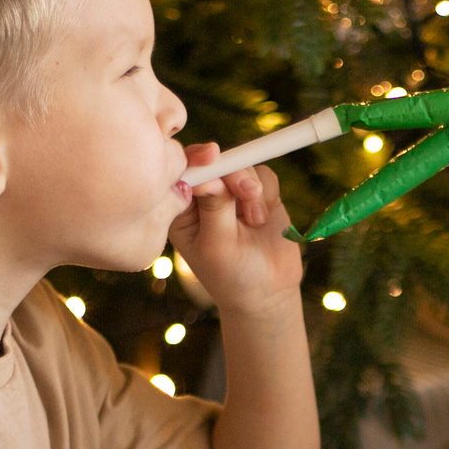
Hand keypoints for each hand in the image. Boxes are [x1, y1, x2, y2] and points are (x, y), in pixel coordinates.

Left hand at [168, 149, 301, 321]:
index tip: (212, 155)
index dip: (197, 160)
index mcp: (181, 210)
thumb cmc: (232, 276)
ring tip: (257, 221)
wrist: (267, 294)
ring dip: (253, 190)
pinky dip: (267, 193)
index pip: (184, 173)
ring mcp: (231, 194)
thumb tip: (211, 174)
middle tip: (248, 192)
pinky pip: (263, 175)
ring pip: (242, 166)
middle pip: (216, 163)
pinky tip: (263, 219)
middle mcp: (204, 198)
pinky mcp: (257, 194)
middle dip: (233, 174)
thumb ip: (215, 207)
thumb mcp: (218, 245)